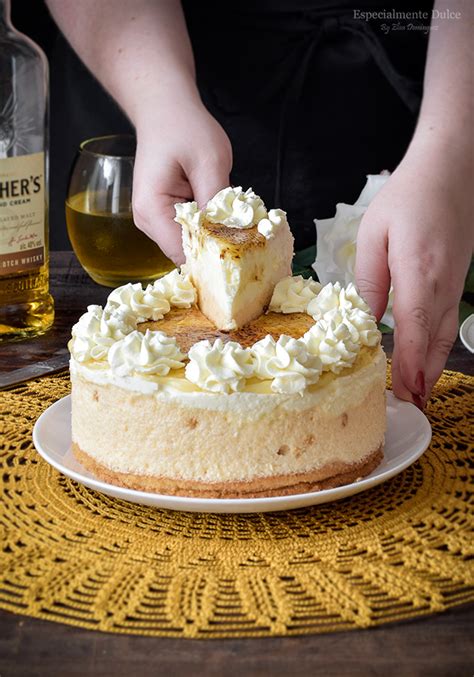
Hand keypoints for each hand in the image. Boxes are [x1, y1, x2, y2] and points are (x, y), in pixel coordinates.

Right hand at [132, 93, 231, 262]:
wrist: (164, 108)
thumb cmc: (183, 127)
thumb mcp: (209, 161)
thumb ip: (218, 203)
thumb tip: (231, 237)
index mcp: (152, 211)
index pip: (184, 255)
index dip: (213, 258)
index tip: (242, 252)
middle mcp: (148, 222)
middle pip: (187, 254)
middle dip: (217, 247)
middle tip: (247, 232)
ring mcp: (155, 221)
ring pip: (192, 245)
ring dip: (215, 235)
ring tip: (235, 217)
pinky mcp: (166, 215)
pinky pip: (192, 232)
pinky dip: (210, 226)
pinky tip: (222, 211)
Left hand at [355, 140, 472, 406]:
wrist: (449, 169)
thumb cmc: (407, 198)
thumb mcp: (376, 236)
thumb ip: (370, 281)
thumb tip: (366, 319)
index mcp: (419, 273)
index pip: (414, 330)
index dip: (411, 365)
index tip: (405, 391)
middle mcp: (442, 284)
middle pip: (434, 340)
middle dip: (423, 376)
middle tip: (411, 406)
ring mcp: (454, 282)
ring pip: (444, 333)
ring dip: (434, 364)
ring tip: (421, 391)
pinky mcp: (456, 277)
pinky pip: (447, 318)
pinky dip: (439, 343)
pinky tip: (431, 354)